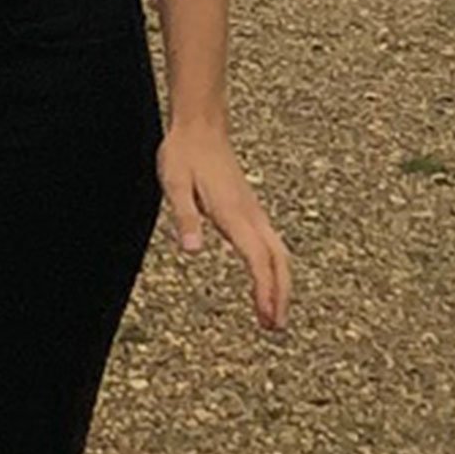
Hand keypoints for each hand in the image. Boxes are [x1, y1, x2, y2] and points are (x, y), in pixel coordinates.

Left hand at [159, 118, 290, 332]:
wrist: (201, 126)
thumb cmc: (184, 154)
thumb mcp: (174, 184)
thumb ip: (184, 217)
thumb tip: (192, 251)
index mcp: (233, 213)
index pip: (256, 258)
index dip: (264, 290)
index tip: (266, 316)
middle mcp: (250, 214)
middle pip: (277, 261)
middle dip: (279, 295)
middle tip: (274, 327)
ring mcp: (253, 212)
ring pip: (278, 253)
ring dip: (280, 285)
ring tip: (273, 315)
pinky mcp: (250, 209)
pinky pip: (270, 244)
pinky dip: (274, 268)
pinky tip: (267, 282)